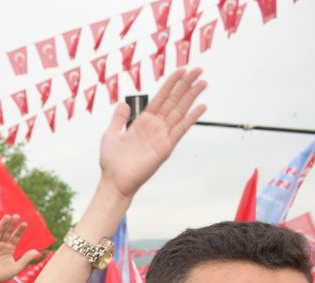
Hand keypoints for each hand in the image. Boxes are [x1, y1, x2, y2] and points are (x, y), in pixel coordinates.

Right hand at [0, 215, 40, 282]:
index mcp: (10, 249)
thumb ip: (25, 259)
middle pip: (7, 232)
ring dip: (2, 225)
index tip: (24, 223)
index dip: (20, 230)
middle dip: (11, 224)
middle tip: (16, 216)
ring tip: (6, 217)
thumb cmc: (3, 276)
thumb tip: (37, 251)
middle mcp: (1, 245)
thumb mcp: (16, 268)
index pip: (16, 237)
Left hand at [98, 67, 206, 199]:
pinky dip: (191, 118)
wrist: (115, 180)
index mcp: (143, 121)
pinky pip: (181, 129)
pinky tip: (201, 107)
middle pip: (174, 100)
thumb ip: (118, 118)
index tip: (181, 71)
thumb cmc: (112, 161)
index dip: (171, 83)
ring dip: (192, 96)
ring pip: (180, 110)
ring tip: (203, 83)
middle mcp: (155, 126)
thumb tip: (123, 103)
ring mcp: (162, 135)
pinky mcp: (166, 146)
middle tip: (198, 70)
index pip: (160, 97)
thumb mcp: (111, 134)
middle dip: (186, 84)